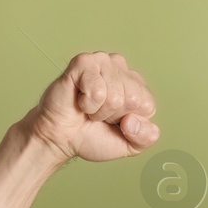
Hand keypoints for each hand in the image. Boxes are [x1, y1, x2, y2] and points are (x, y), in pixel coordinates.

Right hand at [26, 51, 159, 162]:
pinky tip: (79, 99)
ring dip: (98, 110)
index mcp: (137, 87)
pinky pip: (97, 91)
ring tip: (88, 107)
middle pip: (132, 100)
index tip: (112, 122)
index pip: (147, 105)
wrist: (60, 139)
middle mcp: (122, 70)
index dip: (128, 122)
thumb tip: (134, 119)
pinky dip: (87, 103)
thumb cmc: (92, 137)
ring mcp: (103, 62)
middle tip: (97, 114)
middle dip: (113, 115)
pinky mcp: (84, 62)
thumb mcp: (130, 145)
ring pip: (115, 96)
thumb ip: (147, 137)